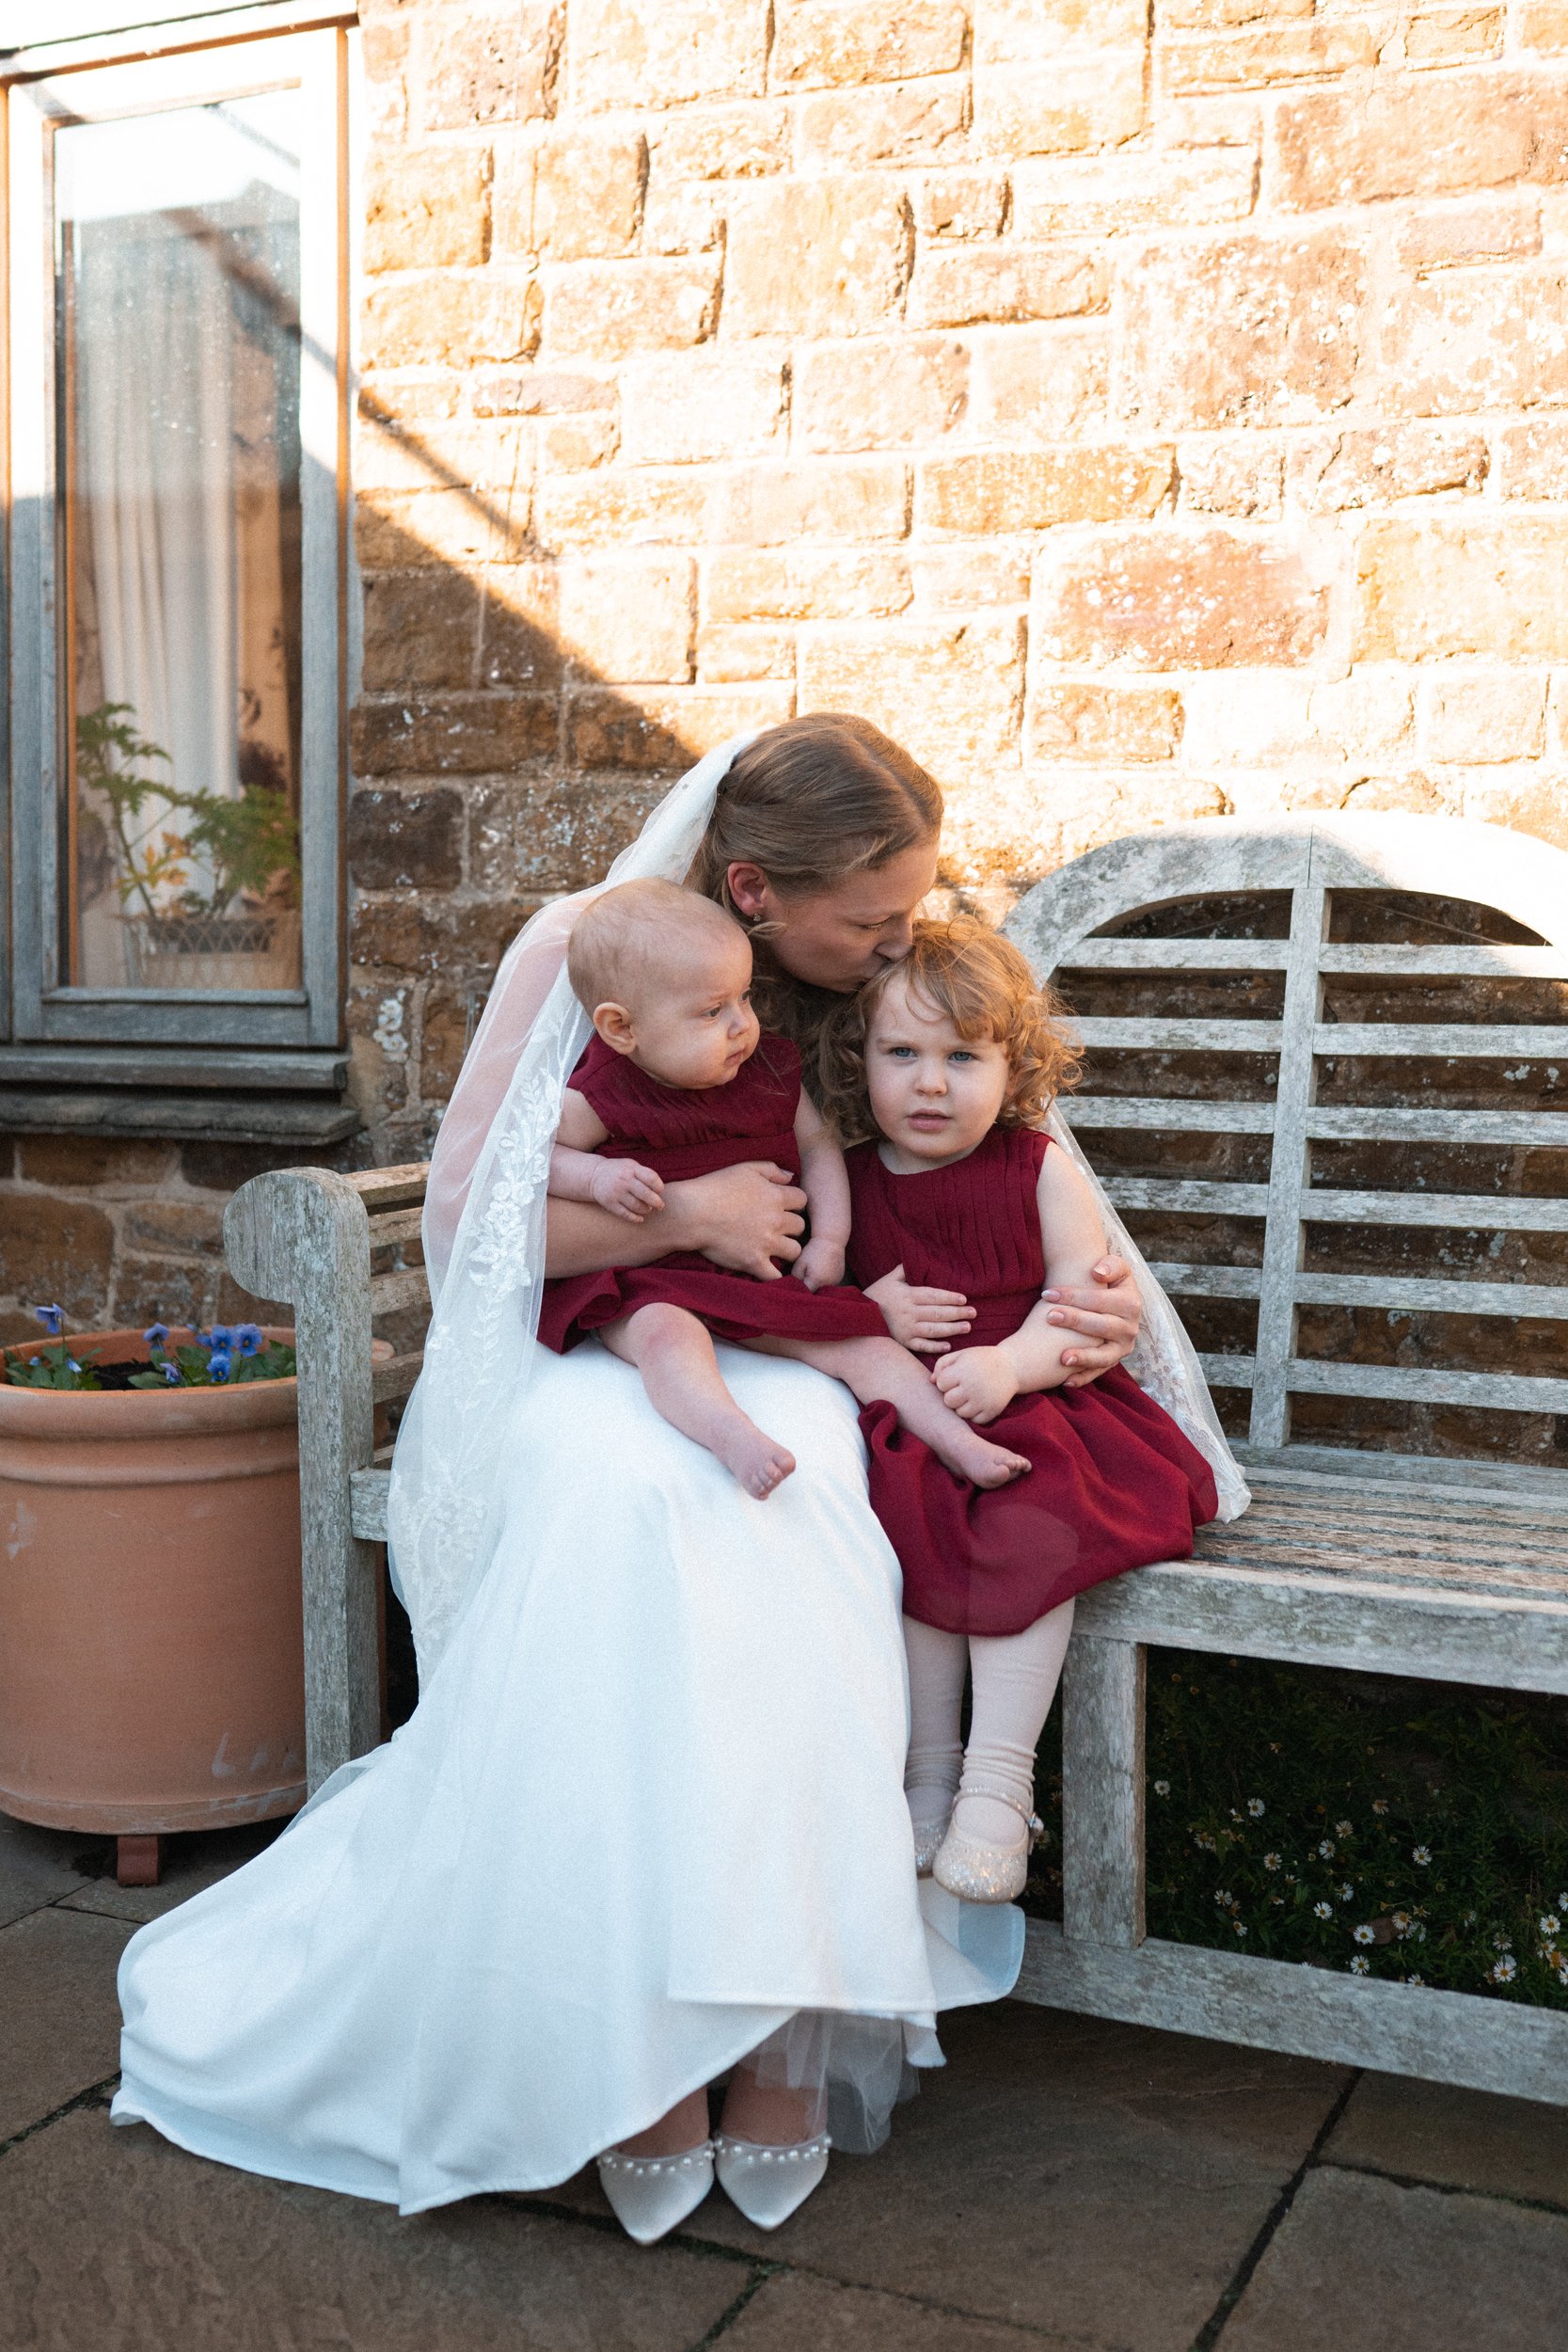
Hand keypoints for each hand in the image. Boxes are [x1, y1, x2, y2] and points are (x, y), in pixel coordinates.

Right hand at [589, 1157, 664, 1221]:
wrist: (594, 1175)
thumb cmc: (620, 1171)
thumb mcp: (631, 1166)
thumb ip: (645, 1174)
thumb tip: (660, 1191)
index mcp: (631, 1169)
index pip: (651, 1178)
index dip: (659, 1186)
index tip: (660, 1190)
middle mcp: (624, 1180)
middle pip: (646, 1194)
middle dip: (657, 1202)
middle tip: (660, 1206)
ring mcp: (616, 1193)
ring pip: (637, 1206)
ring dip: (646, 1210)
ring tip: (648, 1208)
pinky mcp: (610, 1204)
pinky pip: (626, 1214)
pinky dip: (635, 1218)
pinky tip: (640, 1218)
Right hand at [685, 1162, 807, 1280]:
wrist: (691, 1213)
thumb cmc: (715, 1187)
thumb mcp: (744, 1168)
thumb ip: (771, 1170)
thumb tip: (791, 1176)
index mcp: (776, 1196)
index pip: (803, 1201)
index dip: (794, 1204)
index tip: (783, 1207)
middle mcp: (776, 1220)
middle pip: (800, 1227)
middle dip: (791, 1227)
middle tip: (776, 1228)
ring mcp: (767, 1243)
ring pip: (795, 1251)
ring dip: (787, 1249)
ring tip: (774, 1248)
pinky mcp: (754, 1262)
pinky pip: (776, 1275)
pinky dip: (775, 1275)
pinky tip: (769, 1269)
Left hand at [794, 1235, 845, 1290]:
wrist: (830, 1241)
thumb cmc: (812, 1251)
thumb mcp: (799, 1264)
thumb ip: (795, 1279)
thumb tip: (794, 1289)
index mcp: (816, 1281)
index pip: (805, 1294)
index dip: (799, 1292)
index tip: (795, 1287)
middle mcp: (828, 1284)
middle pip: (815, 1293)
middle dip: (808, 1290)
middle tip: (803, 1280)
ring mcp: (836, 1282)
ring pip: (822, 1290)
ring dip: (817, 1286)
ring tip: (813, 1274)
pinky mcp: (839, 1278)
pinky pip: (829, 1285)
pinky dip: (824, 1282)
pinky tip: (821, 1272)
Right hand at [865, 1264, 974, 1355]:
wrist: (857, 1317)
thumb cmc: (876, 1296)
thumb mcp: (889, 1279)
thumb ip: (904, 1270)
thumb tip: (916, 1258)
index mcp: (907, 1296)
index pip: (933, 1296)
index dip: (950, 1297)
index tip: (964, 1299)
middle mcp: (909, 1313)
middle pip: (937, 1313)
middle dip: (957, 1313)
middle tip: (974, 1313)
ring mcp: (906, 1329)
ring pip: (933, 1330)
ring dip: (951, 1329)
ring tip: (967, 1327)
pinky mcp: (903, 1342)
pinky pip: (921, 1346)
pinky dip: (935, 1347)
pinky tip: (948, 1345)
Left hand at [932, 1345, 1018, 1424]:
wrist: (1012, 1366)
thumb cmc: (981, 1359)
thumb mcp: (962, 1355)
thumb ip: (942, 1364)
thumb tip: (931, 1381)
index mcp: (963, 1370)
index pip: (941, 1384)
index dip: (946, 1381)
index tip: (955, 1377)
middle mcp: (973, 1386)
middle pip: (948, 1401)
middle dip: (952, 1395)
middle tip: (961, 1389)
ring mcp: (984, 1400)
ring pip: (960, 1413)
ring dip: (962, 1406)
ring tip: (970, 1395)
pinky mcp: (993, 1411)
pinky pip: (974, 1420)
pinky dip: (975, 1413)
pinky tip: (979, 1402)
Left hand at [1044, 1253, 1142, 1387]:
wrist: (1117, 1303)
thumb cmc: (1110, 1283)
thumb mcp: (1118, 1268)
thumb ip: (1111, 1265)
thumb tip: (1097, 1273)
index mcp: (1131, 1304)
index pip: (1101, 1300)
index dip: (1074, 1296)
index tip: (1048, 1293)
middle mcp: (1130, 1328)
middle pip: (1101, 1326)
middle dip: (1074, 1321)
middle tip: (1049, 1316)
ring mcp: (1123, 1348)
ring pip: (1104, 1355)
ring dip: (1084, 1357)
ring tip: (1062, 1358)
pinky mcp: (1113, 1361)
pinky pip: (1099, 1372)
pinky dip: (1083, 1378)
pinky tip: (1065, 1381)